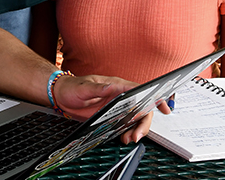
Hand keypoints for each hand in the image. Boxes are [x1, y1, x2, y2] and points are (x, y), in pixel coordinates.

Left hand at [51, 74, 171, 142]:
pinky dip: (128, 133)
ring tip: (129, 139)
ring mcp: (117, 107)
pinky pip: (126, 125)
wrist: (61, 96)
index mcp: (116, 85)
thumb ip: (98, 88)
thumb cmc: (72, 87)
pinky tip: (124, 138)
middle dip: (143, 123)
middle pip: (141, 108)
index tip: (163, 106)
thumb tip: (113, 86)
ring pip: (135, 119)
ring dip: (136, 130)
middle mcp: (119, 95)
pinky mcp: (112, 116)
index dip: (154, 97)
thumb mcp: (83, 87)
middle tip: (137, 135)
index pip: (140, 90)